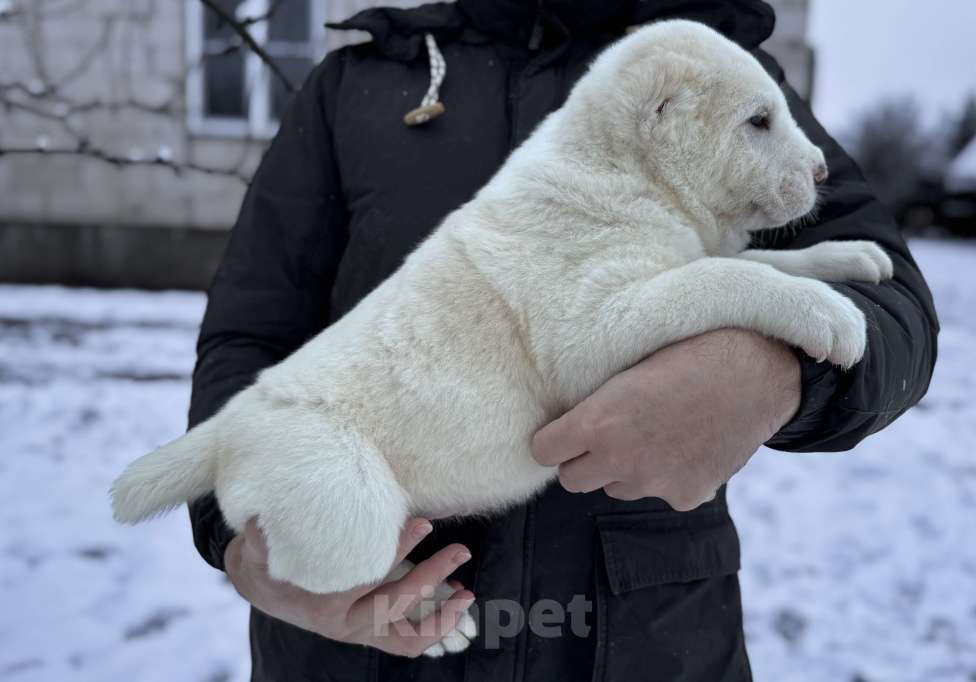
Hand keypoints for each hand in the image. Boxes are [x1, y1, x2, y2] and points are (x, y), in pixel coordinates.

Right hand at [224, 517, 474, 657]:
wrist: (262, 582)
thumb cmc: (269, 556)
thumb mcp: (260, 545)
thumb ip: (264, 536)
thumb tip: (263, 518)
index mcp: (321, 601)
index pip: (368, 576)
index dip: (398, 550)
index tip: (422, 523)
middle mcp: (343, 624)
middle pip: (396, 603)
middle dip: (432, 576)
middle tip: (460, 549)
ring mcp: (358, 633)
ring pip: (408, 636)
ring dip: (442, 617)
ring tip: (466, 591)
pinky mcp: (369, 634)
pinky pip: (407, 643)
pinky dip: (434, 629)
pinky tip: (453, 601)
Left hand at [531, 329, 800, 509]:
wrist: (759, 371)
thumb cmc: (692, 352)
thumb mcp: (631, 365)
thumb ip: (598, 400)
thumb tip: (571, 415)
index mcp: (598, 422)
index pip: (543, 451)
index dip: (552, 438)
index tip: (562, 431)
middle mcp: (620, 459)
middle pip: (572, 480)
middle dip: (581, 460)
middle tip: (605, 436)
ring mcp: (654, 483)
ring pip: (616, 488)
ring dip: (624, 469)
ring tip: (655, 434)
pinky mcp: (687, 495)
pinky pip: (662, 492)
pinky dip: (669, 476)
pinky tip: (689, 445)